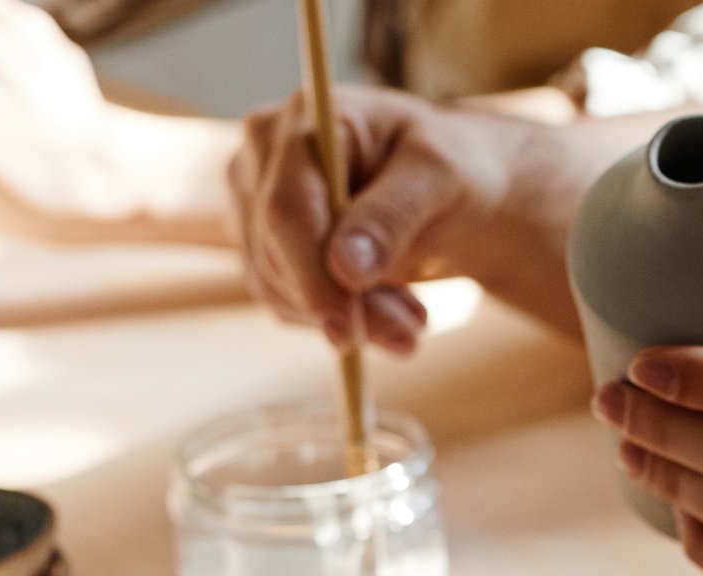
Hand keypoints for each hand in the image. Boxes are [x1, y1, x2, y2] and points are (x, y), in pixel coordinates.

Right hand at [228, 88, 581, 353]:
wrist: (444, 186)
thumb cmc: (447, 167)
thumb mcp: (441, 177)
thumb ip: (394, 215)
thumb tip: (345, 269)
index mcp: (306, 119)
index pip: (287, 210)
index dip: (313, 275)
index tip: (350, 330)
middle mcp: (264, 154)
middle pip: (275, 254)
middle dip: (343, 306)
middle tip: (413, 328)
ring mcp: (255, 199)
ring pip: (276, 286)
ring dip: (347, 319)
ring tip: (410, 318)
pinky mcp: (262, 241)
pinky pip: (284, 300)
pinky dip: (337, 318)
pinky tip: (386, 313)